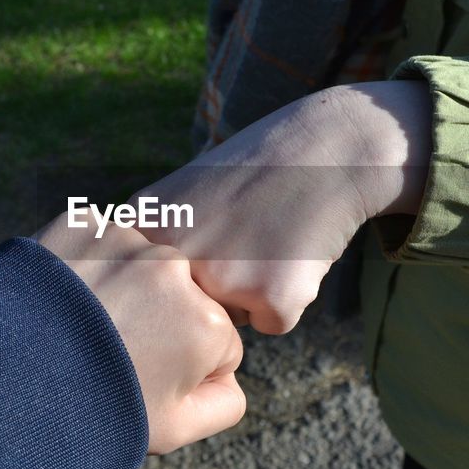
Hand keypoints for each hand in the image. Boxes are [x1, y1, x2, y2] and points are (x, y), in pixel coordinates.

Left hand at [37, 221, 245, 454]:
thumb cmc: (88, 413)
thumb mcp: (171, 430)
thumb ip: (223, 404)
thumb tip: (229, 374)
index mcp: (206, 322)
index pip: (215, 340)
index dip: (178, 366)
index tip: (138, 378)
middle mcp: (174, 269)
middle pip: (178, 296)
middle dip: (155, 320)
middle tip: (104, 354)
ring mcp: (125, 239)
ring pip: (138, 265)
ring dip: (120, 288)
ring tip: (77, 327)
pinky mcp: (82, 222)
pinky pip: (96, 243)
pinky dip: (82, 266)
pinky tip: (58, 300)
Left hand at [137, 81, 430, 333]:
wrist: (326, 146)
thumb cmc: (253, 172)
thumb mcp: (179, 196)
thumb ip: (157, 248)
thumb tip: (151, 315)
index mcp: (142, 230)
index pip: (151, 290)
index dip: (187, 265)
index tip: (211, 226)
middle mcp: (172, 259)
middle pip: (188, 310)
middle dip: (216, 286)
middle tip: (247, 231)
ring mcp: (219, 280)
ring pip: (229, 320)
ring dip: (252, 293)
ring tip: (271, 234)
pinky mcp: (270, 299)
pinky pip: (272, 323)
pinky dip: (289, 297)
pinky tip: (296, 251)